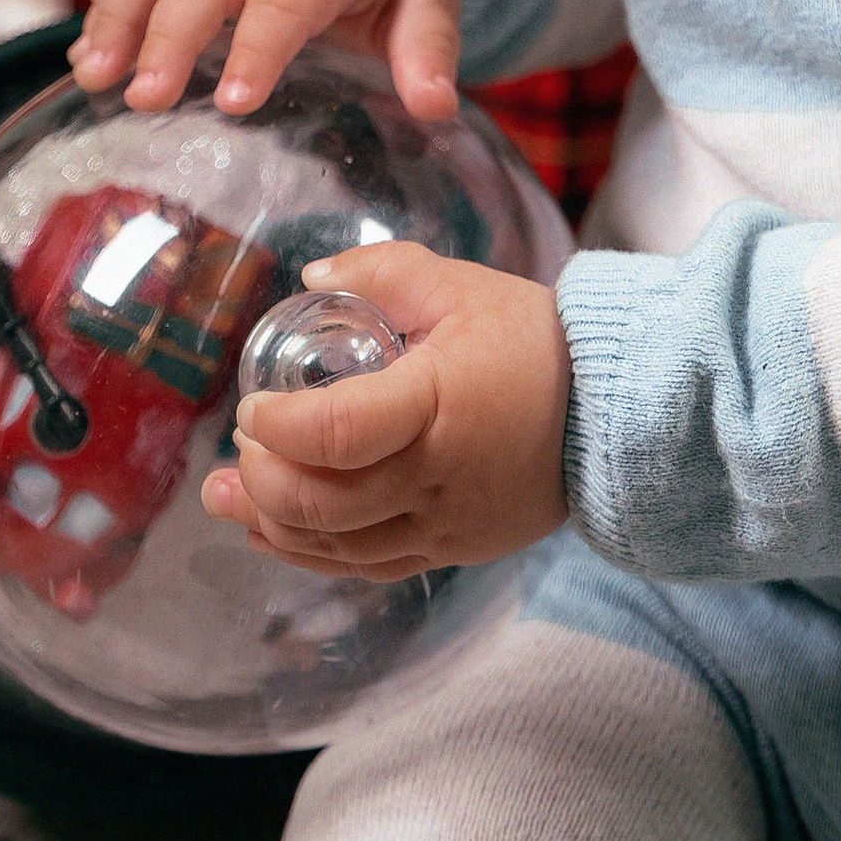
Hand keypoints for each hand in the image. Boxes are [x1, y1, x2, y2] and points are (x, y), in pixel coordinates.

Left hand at [199, 241, 571, 579]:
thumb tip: (311, 277)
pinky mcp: (453, 550)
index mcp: (438, 404)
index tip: (254, 407)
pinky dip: (314, 555)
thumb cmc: (536, 341)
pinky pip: (369, 566)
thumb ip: (384, 274)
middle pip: (325, 503)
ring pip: (339, 546)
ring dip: (272, 527)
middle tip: (232, 454)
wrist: (614, 410)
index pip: (337, 433)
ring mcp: (445, 524)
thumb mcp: (462, 286)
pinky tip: (276, 536)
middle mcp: (437, 477)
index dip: (279, 427)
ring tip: (227, 501)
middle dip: (261, 483)